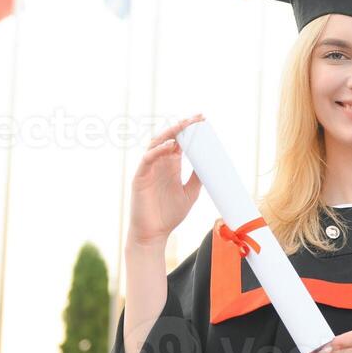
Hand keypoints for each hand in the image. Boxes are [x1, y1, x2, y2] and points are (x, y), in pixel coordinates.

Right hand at [127, 114, 204, 248]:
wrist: (153, 234)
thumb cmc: (170, 215)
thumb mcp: (190, 193)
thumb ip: (198, 177)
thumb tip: (211, 162)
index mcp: (172, 166)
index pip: (181, 142)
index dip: (190, 131)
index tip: (203, 121)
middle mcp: (160, 164)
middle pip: (169, 138)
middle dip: (182, 126)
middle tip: (197, 118)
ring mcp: (149, 169)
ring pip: (156, 143)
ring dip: (170, 133)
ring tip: (184, 125)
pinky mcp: (140, 177)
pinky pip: (147, 158)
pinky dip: (158, 150)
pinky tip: (170, 146)